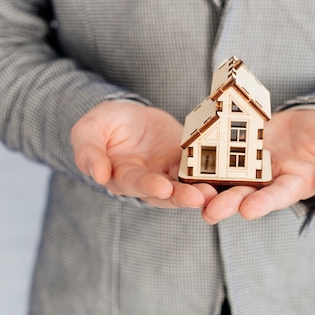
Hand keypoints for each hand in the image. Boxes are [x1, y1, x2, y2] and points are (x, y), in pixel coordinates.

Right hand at [71, 101, 215, 207]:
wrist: (126, 116)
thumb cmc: (103, 126)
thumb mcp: (88, 132)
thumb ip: (88, 152)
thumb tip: (96, 174)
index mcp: (123, 177)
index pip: (137, 184)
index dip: (150, 186)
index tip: (163, 188)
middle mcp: (149, 181)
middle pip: (168, 194)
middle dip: (183, 196)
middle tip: (200, 198)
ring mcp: (170, 172)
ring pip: (187, 185)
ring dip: (202, 190)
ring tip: (216, 192)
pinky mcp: (187, 159)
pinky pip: (202, 166)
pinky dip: (213, 172)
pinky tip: (227, 172)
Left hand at [201, 108, 314, 222]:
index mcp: (294, 183)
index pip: (278, 196)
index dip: (264, 203)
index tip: (247, 211)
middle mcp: (269, 179)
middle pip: (246, 192)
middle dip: (228, 202)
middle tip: (209, 213)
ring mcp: (252, 163)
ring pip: (228, 177)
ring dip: (210, 186)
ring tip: (190, 194)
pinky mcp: (240, 146)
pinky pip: (221, 151)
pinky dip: (206, 155)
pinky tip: (188, 157)